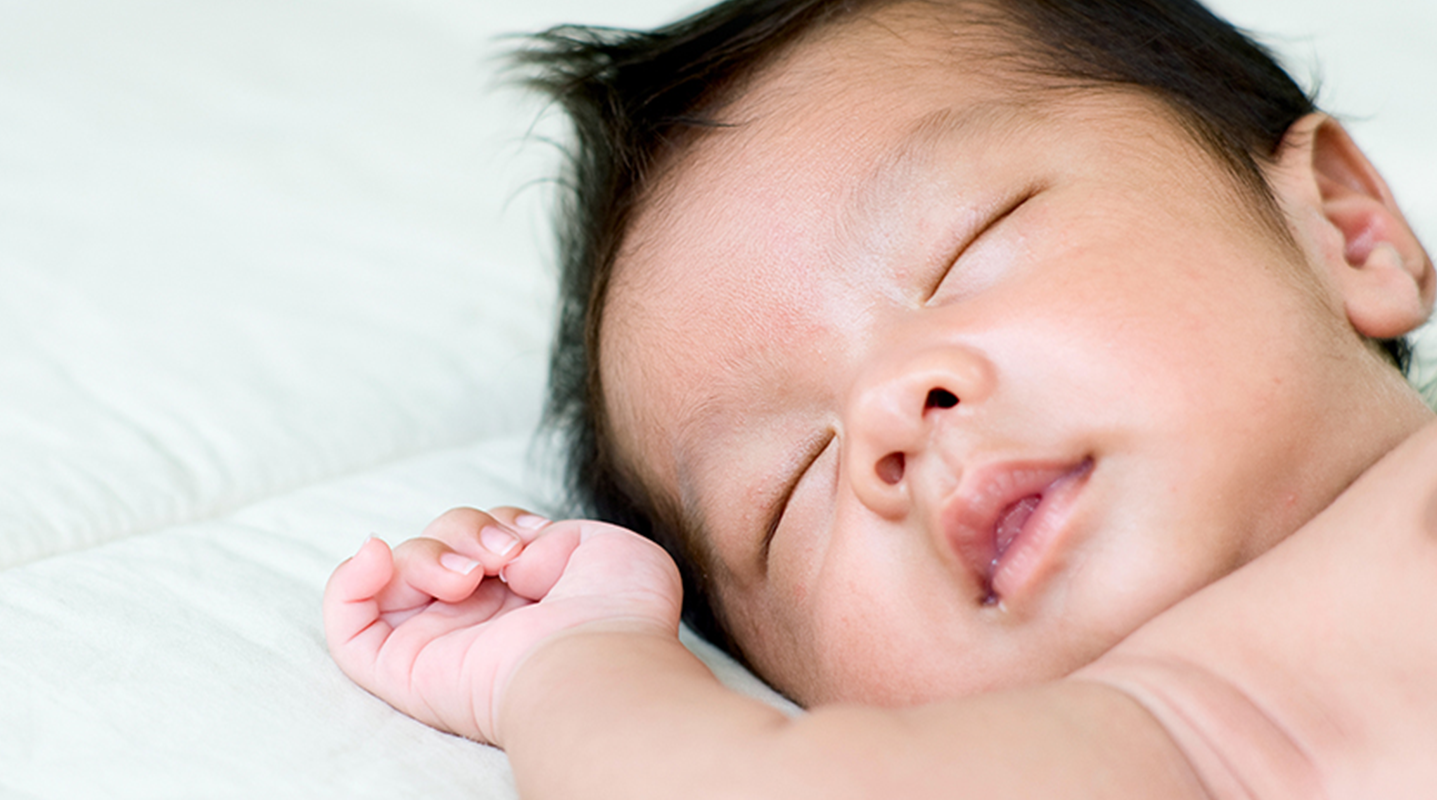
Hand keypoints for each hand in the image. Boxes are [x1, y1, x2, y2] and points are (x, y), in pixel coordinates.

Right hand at [322, 506, 682, 745]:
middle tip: (506, 558)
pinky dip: (349, 581)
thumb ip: (545, 536)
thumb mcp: (600, 546)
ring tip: (470, 578)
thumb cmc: (618, 613)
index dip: (498, 522)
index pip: (482, 541)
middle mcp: (478, 620)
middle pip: (436, 544)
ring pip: (396, 573)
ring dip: (426, 553)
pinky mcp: (403, 670)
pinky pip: (348, 627)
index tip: (535, 538)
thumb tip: (497, 560)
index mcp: (525, 597)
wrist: (599, 659)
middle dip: (465, 529)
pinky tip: (376, 557)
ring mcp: (438, 642)